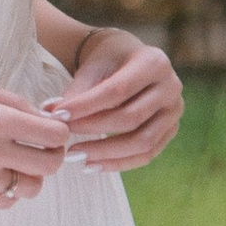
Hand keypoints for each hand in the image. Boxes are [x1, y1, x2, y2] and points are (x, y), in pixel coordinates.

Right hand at [0, 80, 73, 207]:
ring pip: (29, 188)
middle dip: (52, 157)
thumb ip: (11, 100)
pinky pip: (5, 203)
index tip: (52, 132)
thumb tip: (42, 115)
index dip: (59, 133)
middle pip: (49, 166)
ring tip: (16, 166)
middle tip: (42, 150)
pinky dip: (9, 192)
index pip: (54, 135)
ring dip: (30, 177)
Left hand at [46, 28, 181, 173]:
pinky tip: (93, 165)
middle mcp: (171, 86)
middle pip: (131, 118)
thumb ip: (76, 91)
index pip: (117, 90)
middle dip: (93, 130)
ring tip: (76, 156)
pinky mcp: (171, 130)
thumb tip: (51, 115)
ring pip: (142, 142)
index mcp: (153, 62)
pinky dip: (119, 163)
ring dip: (106, 153)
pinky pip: (147, 154)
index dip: (86, 106)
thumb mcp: (92, 67)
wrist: (130, 60)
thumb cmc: (108, 61)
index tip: (57, 117)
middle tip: (63, 138)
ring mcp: (175, 111)